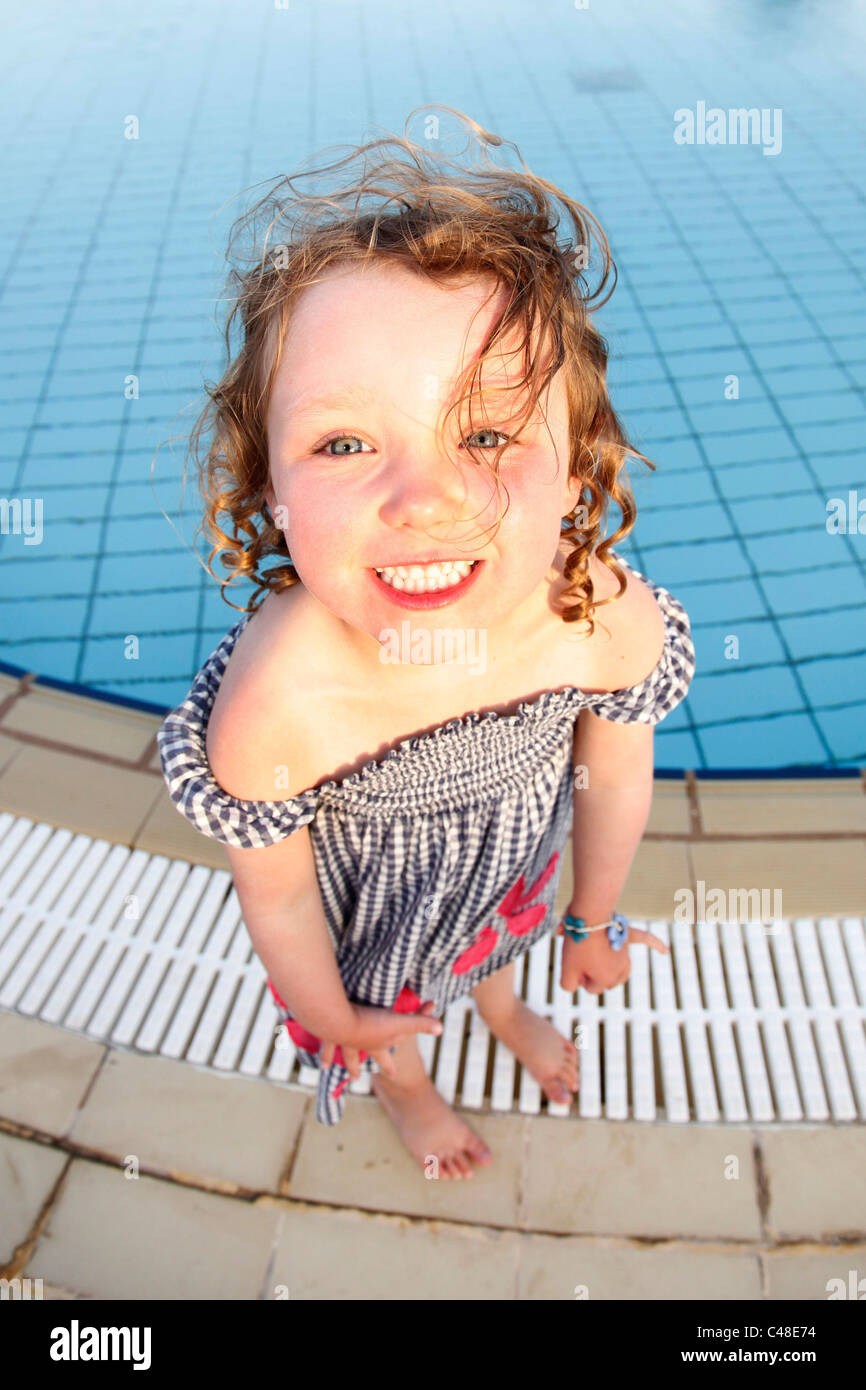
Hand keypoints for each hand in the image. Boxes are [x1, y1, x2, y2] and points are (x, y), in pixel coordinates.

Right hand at [319, 1001, 441, 1080]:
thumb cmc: (371, 1022)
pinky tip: (315, 1056)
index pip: (387, 1057)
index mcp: (377, 1046)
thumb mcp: (400, 1021)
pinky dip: (320, 1050)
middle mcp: (359, 1048)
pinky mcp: (327, 1034)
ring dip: (336, 1060)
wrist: (338, 1021)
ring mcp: (342, 1042)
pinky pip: (323, 1044)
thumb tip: (442, 1028)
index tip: (394, 1075)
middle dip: (357, 1068)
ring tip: (325, 1067)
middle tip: (357, 1077)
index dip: (391, 1065)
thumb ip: (421, 1023)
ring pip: (341, 1054)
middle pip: (360, 1060)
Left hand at [559, 921, 669, 993]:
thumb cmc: (578, 944)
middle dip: (592, 973)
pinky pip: (645, 939)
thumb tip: (575, 985)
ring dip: (613, 970)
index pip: (591, 988)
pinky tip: (666, 951)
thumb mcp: (566, 969)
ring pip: (623, 969)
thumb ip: (568, 985)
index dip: (577, 977)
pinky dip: (655, 944)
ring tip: (603, 965)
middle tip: (580, 956)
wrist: (589, 916)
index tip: (572, 962)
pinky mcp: (627, 935)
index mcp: (606, 979)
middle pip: (606, 980)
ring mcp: (626, 952)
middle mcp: (620, 969)